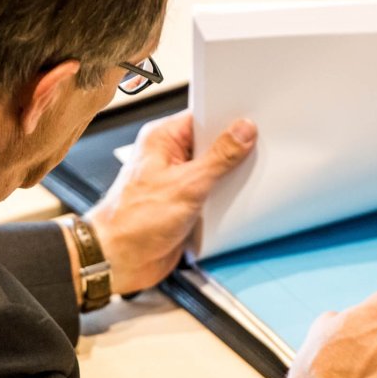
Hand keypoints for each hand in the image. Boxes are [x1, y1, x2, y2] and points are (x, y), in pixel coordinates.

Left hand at [86, 110, 256, 294]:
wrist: (119, 261)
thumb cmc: (132, 221)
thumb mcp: (186, 185)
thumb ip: (219, 158)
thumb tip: (242, 132)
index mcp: (162, 138)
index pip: (202, 117)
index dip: (228, 118)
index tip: (254, 122)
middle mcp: (168, 156)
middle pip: (211, 144)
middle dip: (233, 150)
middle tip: (257, 153)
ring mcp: (176, 180)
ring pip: (214, 170)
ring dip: (229, 177)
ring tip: (247, 179)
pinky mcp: (184, 203)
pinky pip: (211, 193)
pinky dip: (224, 198)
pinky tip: (237, 200)